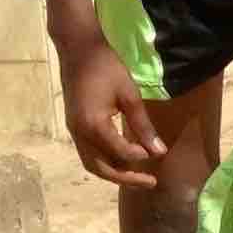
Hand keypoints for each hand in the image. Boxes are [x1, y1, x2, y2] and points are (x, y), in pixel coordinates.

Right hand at [57, 34, 163, 187]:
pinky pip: (88, 153)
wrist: (78, 49)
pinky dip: (105, 161)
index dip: (140, 155)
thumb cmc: (106, 68)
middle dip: (126, 178)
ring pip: (92, 164)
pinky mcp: (73, 126)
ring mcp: (73, 131)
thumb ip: (143, 126)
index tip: (156, 152)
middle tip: (150, 183)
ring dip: (114, 173)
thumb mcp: (130, 96)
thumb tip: (158, 151)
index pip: (120, 153)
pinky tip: (122, 158)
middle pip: (102, 168)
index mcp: (94, 126)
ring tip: (137, 176)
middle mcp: (79, 134)